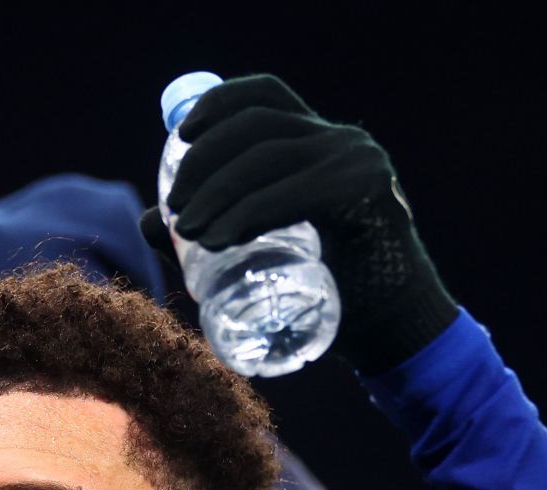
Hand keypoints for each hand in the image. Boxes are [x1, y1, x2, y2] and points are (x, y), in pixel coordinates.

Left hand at [145, 74, 458, 373]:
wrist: (394, 335)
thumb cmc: (331, 297)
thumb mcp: (264, 256)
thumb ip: (213, 232)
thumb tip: (152, 222)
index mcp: (320, 144)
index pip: (265, 98)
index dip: (219, 104)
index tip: (181, 137)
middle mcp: (342, 142)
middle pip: (257, 124)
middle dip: (204, 160)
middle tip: (176, 209)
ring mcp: (357, 163)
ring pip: (269, 156)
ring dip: (217, 191)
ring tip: (187, 231)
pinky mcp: (366, 194)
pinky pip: (294, 193)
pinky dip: (249, 213)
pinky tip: (218, 240)